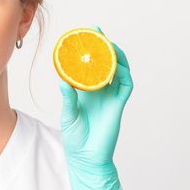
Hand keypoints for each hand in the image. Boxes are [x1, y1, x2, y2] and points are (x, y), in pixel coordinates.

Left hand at [58, 26, 133, 189]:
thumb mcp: (68, 115)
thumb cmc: (76, 138)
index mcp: (86, 92)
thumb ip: (69, 98)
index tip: (84, 37)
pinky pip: (125, 86)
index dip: (88, 53)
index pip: (89, 67)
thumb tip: (63, 81)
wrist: (86, 157)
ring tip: (109, 44)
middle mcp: (100, 92)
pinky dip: (124, 74)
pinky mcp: (118, 106)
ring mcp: (111, 98)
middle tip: (97, 32)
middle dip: (103, 47)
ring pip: (118, 71)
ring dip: (115, 56)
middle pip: (106, 64)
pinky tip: (118, 65)